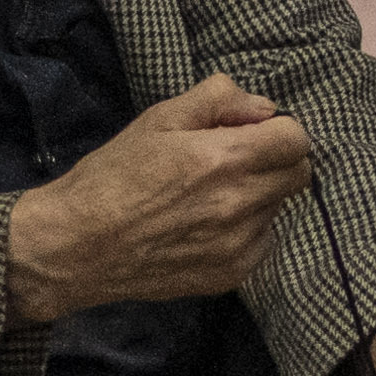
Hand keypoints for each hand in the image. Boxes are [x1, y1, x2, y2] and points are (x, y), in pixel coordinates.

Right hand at [0, 78, 311, 322]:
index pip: (297, 139)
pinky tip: (205, 225)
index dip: (276, 129)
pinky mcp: (231, 275)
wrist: (77, 246)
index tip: (249, 132)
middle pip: (298, 174)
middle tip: (232, 160)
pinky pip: (261, 242)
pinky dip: (245, 230)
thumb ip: (219, 100)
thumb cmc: (113, 175)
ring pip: (278, 208)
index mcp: (226, 159)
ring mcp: (239, 245)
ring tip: (209, 196)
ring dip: (258, 195)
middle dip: (274, 160)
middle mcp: (241, 205)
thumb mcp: (158, 118)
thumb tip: (263, 108)